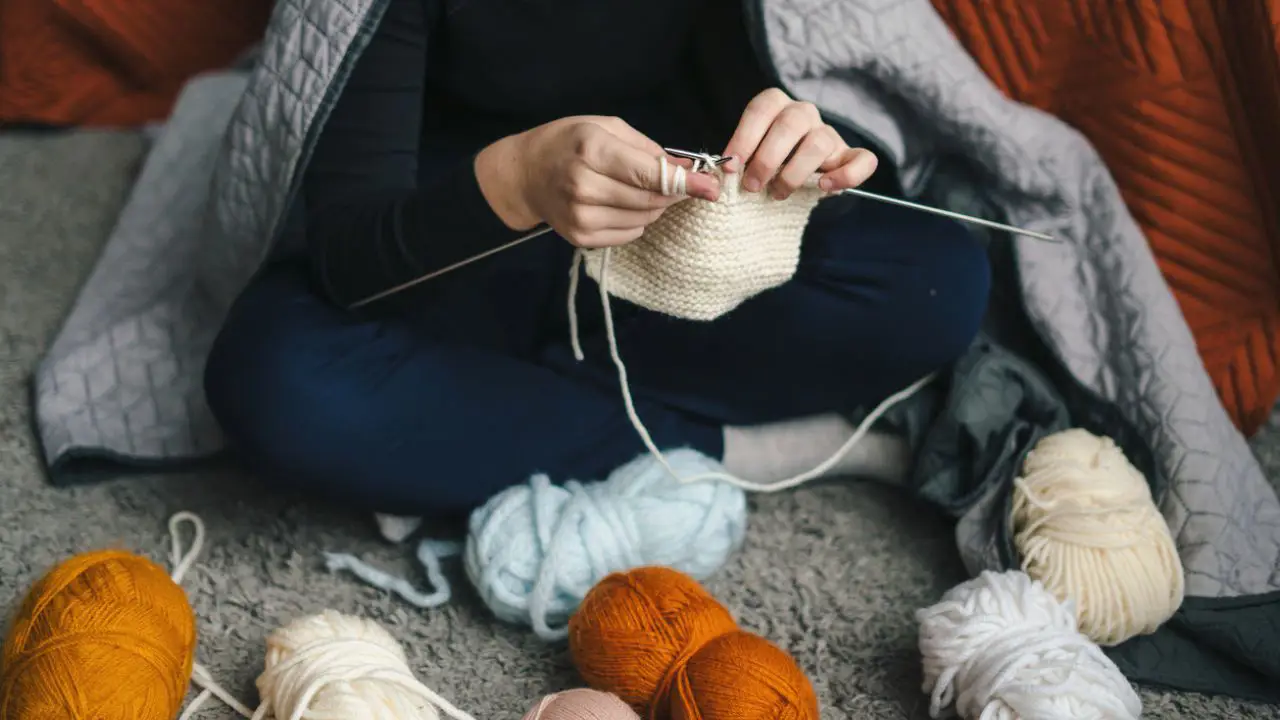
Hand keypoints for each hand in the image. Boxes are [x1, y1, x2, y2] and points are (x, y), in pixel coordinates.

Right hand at [475, 116, 719, 248]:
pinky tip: (622, 203)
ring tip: (641, 188)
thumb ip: (649, 149)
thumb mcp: (606, 128)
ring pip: (643, 218)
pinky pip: (629, 233)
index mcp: (591, 149)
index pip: (650, 173)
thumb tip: (690, 168)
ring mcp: (580, 214)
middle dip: (674, 192)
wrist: (525, 174)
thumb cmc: (568, 142)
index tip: (712, 188)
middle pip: (650, 198)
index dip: (686, 182)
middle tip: (683, 184)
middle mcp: (583, 184)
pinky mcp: (580, 236)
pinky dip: (637, 220)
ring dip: (655, 205)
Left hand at [722, 88, 877, 198]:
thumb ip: (735, 161)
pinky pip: (863, 160)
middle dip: (767, 158)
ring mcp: (829, 133)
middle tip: (751, 186)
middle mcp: (804, 113)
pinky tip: (824, 187)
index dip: (744, 137)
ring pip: (819, 142)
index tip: (729, 167)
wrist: (789, 182)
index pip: (761, 109)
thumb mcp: (745, 160)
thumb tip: (715, 174)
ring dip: (795, 172)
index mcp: (776, 105)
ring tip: (778, 193)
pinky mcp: (850, 156)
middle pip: (791, 123)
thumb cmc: (762, 168)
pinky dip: (846, 175)